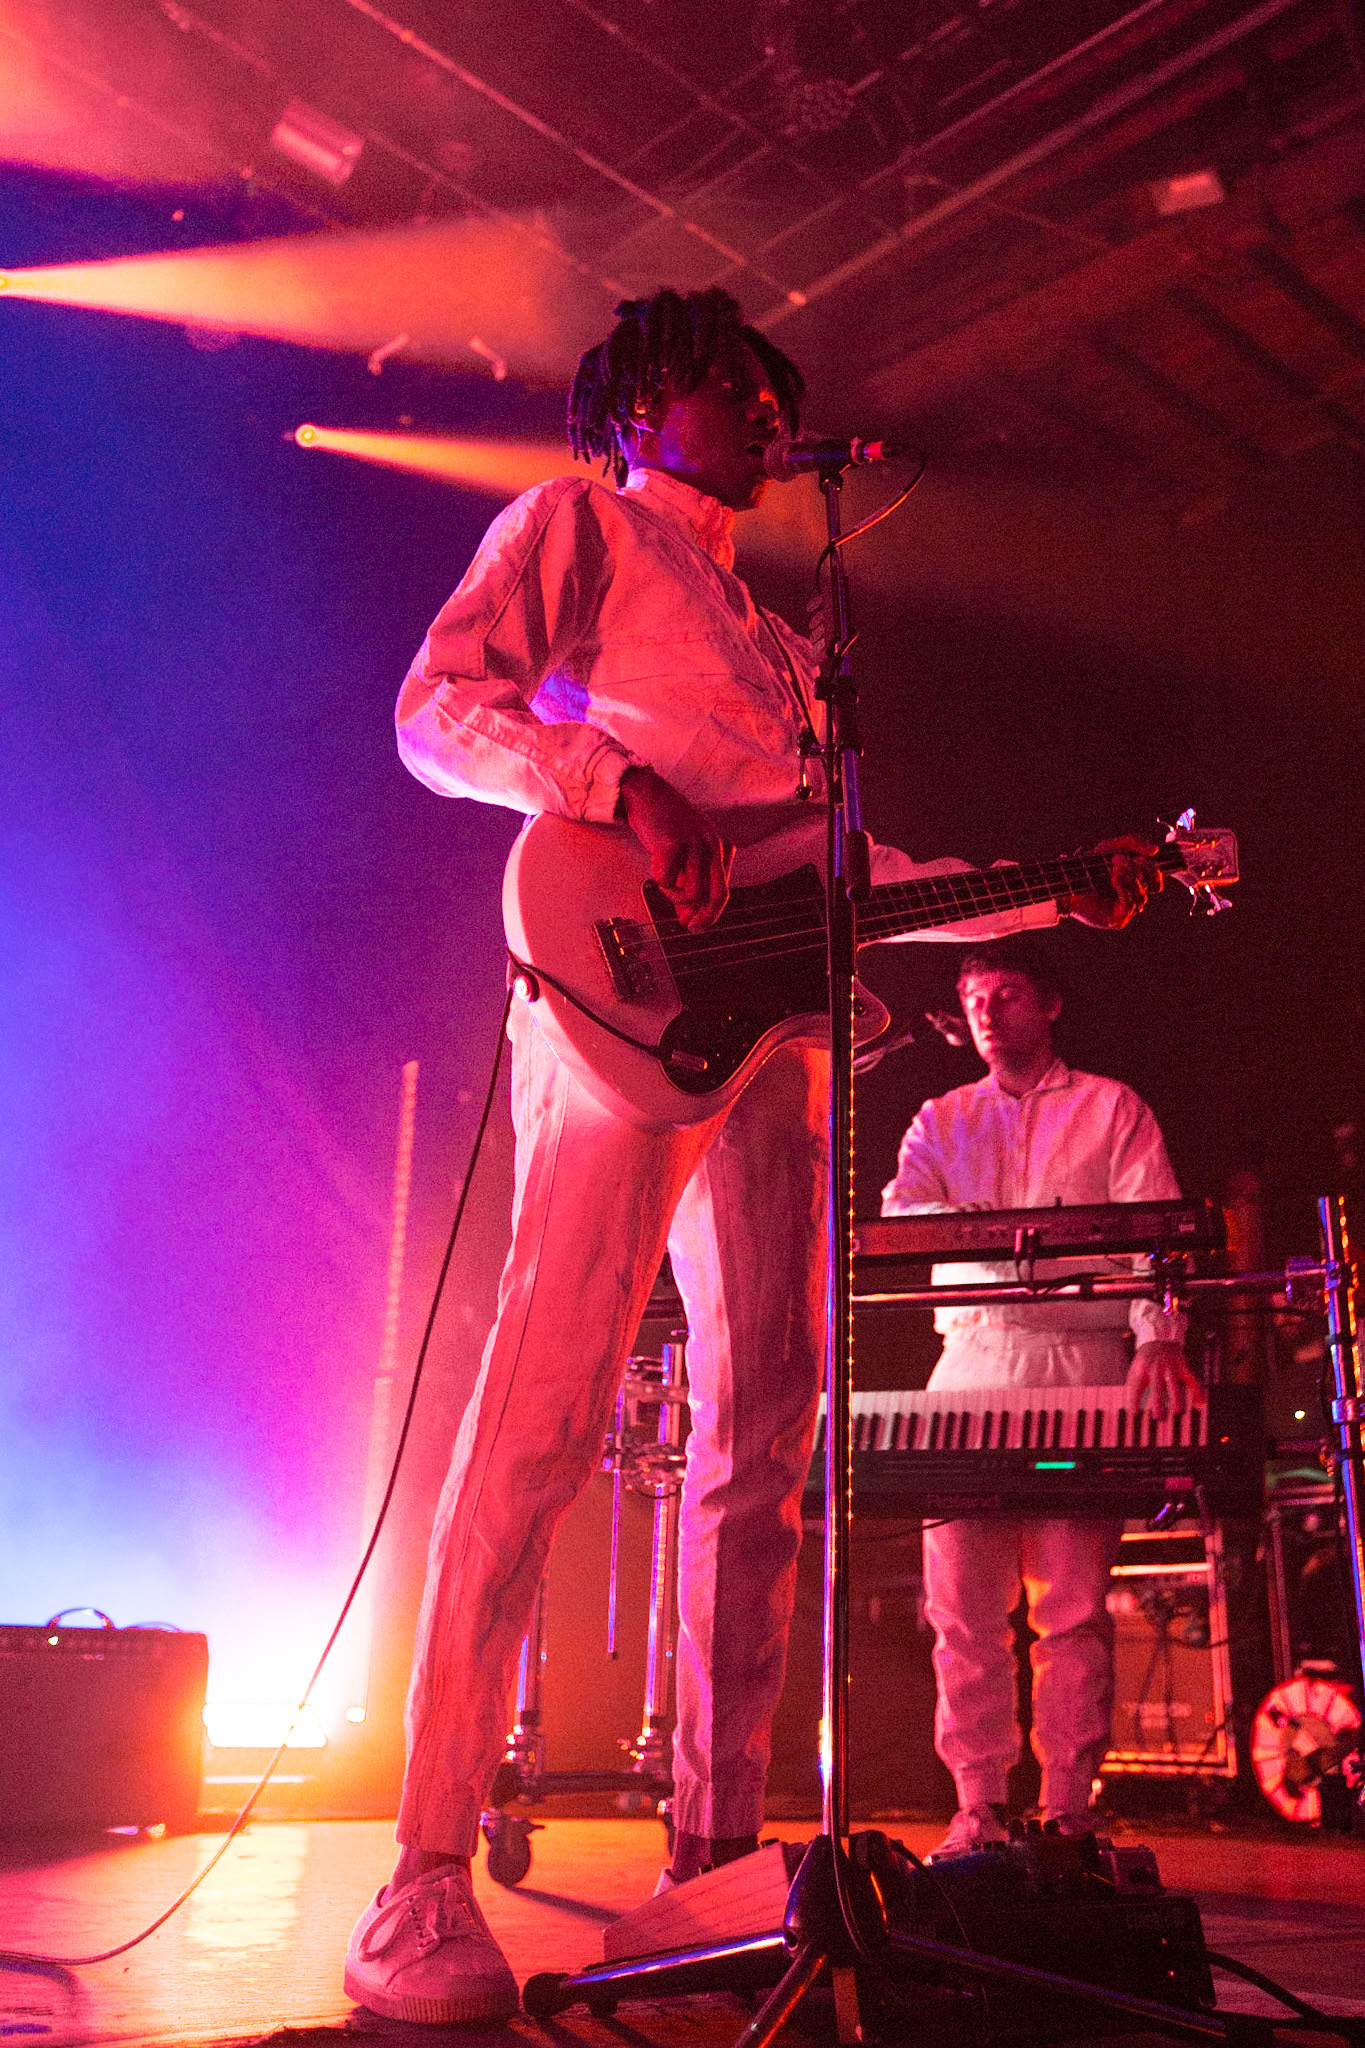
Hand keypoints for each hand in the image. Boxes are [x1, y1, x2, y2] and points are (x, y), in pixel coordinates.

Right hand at [618, 767, 732, 931]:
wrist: (645, 793)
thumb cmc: (665, 824)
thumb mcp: (686, 853)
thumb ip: (690, 881)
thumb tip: (688, 915)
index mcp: (721, 847)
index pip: (723, 890)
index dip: (711, 914)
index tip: (697, 925)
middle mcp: (713, 845)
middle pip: (717, 895)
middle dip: (703, 917)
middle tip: (688, 926)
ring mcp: (695, 844)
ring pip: (691, 892)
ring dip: (674, 897)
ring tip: (665, 884)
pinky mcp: (674, 843)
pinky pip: (667, 880)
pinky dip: (659, 881)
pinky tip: (655, 868)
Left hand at [1063, 834, 1162, 928]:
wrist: (1067, 882)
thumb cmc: (1089, 866)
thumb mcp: (1111, 847)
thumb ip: (1134, 842)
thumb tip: (1156, 850)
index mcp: (1137, 882)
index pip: (1157, 878)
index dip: (1151, 866)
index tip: (1134, 856)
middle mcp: (1134, 896)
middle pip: (1155, 886)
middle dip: (1138, 869)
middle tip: (1117, 859)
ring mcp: (1127, 909)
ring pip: (1143, 895)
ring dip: (1129, 878)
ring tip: (1112, 870)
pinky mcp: (1118, 918)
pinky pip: (1131, 904)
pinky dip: (1124, 888)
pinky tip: (1113, 879)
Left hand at [1126, 1342, 1205, 1420]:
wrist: (1158, 1338)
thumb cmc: (1144, 1362)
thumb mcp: (1135, 1370)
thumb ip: (1133, 1389)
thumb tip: (1131, 1412)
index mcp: (1142, 1369)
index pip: (1136, 1387)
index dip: (1134, 1400)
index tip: (1133, 1414)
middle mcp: (1156, 1368)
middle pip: (1157, 1386)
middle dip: (1158, 1402)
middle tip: (1159, 1417)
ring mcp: (1171, 1367)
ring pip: (1175, 1384)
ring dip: (1177, 1398)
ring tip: (1179, 1411)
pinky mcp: (1183, 1366)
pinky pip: (1191, 1379)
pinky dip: (1197, 1391)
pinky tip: (1199, 1402)